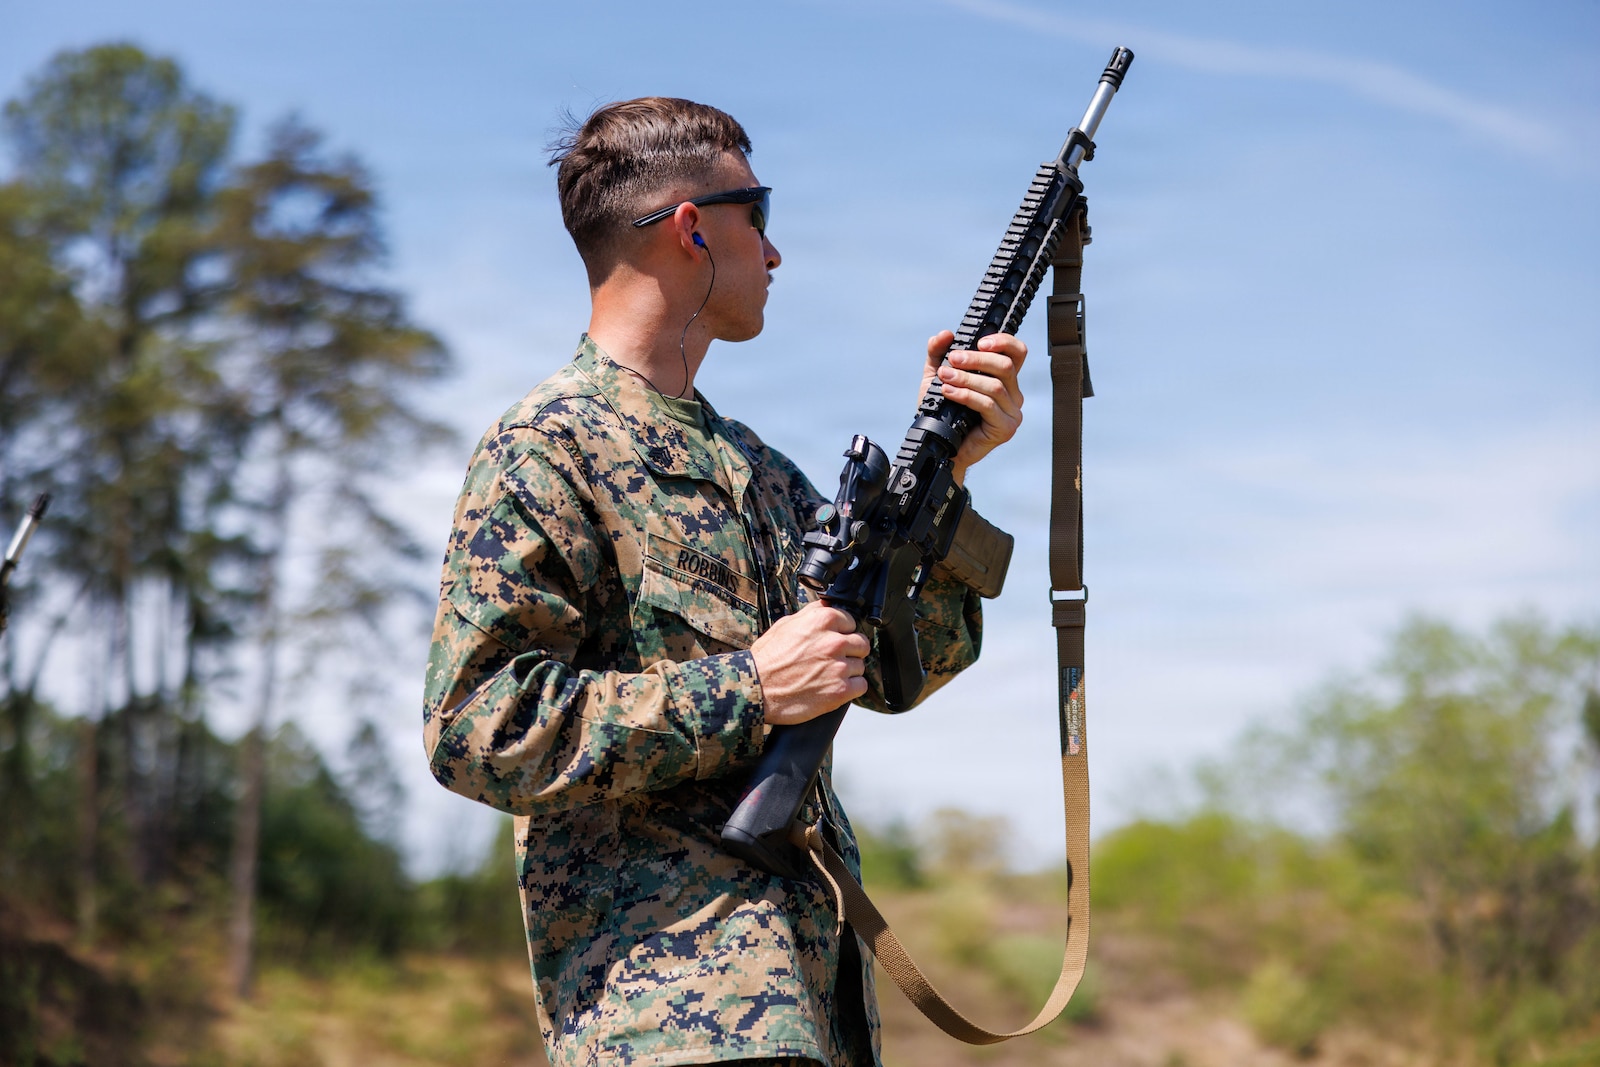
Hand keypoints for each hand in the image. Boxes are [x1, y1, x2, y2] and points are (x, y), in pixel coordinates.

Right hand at [750, 601, 870, 724]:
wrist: (756, 688)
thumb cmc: (767, 658)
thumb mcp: (786, 624)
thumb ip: (812, 614)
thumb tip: (828, 606)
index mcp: (822, 620)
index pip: (851, 622)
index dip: (842, 632)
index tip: (834, 640)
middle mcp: (834, 642)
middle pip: (861, 644)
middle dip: (850, 651)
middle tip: (833, 659)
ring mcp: (839, 667)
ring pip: (861, 665)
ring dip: (849, 671)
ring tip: (828, 675)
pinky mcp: (840, 690)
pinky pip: (861, 685)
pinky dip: (851, 688)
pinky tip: (834, 687)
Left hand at [918, 330, 1026, 482]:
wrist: (940, 444)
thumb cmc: (943, 412)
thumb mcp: (937, 377)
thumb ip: (938, 353)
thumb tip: (945, 334)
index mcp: (1005, 379)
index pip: (1017, 352)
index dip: (1003, 342)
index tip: (980, 341)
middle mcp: (1013, 394)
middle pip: (1005, 366)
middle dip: (976, 359)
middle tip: (952, 359)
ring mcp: (1012, 413)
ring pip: (995, 386)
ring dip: (967, 378)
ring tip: (945, 377)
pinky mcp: (1005, 428)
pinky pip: (988, 405)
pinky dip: (966, 395)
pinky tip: (950, 392)